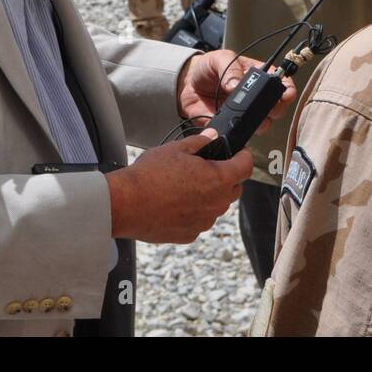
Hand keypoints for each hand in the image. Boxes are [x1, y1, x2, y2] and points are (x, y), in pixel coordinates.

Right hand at [105, 134, 251, 241]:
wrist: (126, 205)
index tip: (240, 153)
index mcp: (218, 179)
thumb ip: (199, 143)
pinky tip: (175, 203)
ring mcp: (204, 222)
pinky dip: (194, 212)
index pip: (246, 167)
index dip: (245, 156)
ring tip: (185, 185)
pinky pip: (199, 220)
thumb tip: (211, 137)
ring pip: (216, 206)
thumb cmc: (149, 176)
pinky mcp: (190, 234)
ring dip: (209, 196)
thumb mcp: (175, 149)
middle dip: (227, 177)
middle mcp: (216, 203)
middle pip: (234, 189)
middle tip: (208, 167)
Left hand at [176, 49, 295, 134]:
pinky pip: (242, 133)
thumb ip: (229, 70)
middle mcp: (256, 96)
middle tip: (270, 109)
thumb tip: (236, 85)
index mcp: (257, 76)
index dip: (287, 89)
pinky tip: (236, 126)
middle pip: (278, 107)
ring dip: (262, 123)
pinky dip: (242, 133)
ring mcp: (245, 113)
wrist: (187, 84)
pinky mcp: (232, 125)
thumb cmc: (208, 68)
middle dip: (277, 109)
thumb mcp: (219, 59)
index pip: (281, 82)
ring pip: (264, 123)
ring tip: (253, 119)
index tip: (285, 95)